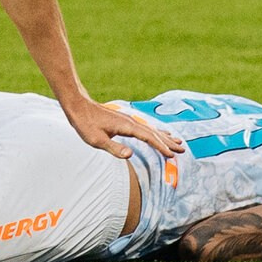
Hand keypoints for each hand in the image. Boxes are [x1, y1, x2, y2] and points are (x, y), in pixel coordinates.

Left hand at [61, 94, 180, 160]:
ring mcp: (129, 120)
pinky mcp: (125, 121)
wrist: (79, 107)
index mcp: (127, 126)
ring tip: (177, 142)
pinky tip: (158, 134)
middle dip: (168, 142)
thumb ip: (114, 148)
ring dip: (164, 137)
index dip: (161, 147)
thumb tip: (131, 155)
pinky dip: (155, 132)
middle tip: (182, 150)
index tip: (172, 155)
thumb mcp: (97, 140)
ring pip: (151, 129)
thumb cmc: (86, 125)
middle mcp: (131, 122)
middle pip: (154, 133)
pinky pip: (145, 128)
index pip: (149, 138)